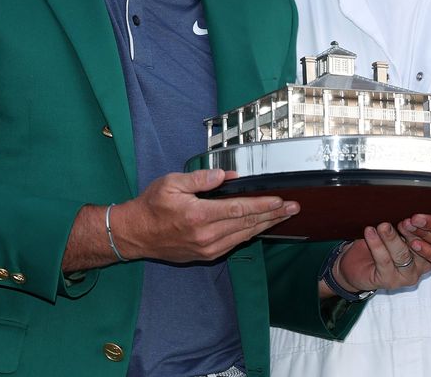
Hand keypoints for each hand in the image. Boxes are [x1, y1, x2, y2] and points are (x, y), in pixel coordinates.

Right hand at [111, 169, 298, 262]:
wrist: (136, 234)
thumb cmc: (152, 205)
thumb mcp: (172, 183)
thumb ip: (201, 178)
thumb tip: (227, 175)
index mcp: (199, 216)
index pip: (239, 209)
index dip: (263, 205)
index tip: (281, 200)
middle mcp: (206, 236)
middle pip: (247, 224)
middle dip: (273, 215)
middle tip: (294, 208)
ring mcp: (207, 248)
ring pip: (244, 236)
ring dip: (266, 225)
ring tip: (283, 216)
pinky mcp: (206, 255)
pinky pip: (234, 243)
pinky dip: (250, 234)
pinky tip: (261, 226)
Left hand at [334, 223, 430, 293]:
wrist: (356, 263)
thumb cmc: (380, 242)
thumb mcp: (396, 229)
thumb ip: (405, 224)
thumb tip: (408, 208)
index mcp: (428, 252)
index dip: (424, 228)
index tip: (417, 217)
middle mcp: (421, 267)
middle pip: (419, 247)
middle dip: (411, 232)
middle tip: (404, 221)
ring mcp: (405, 276)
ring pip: (401, 255)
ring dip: (391, 238)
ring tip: (383, 226)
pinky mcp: (388, 281)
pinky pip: (384, 261)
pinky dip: (376, 245)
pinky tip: (370, 232)